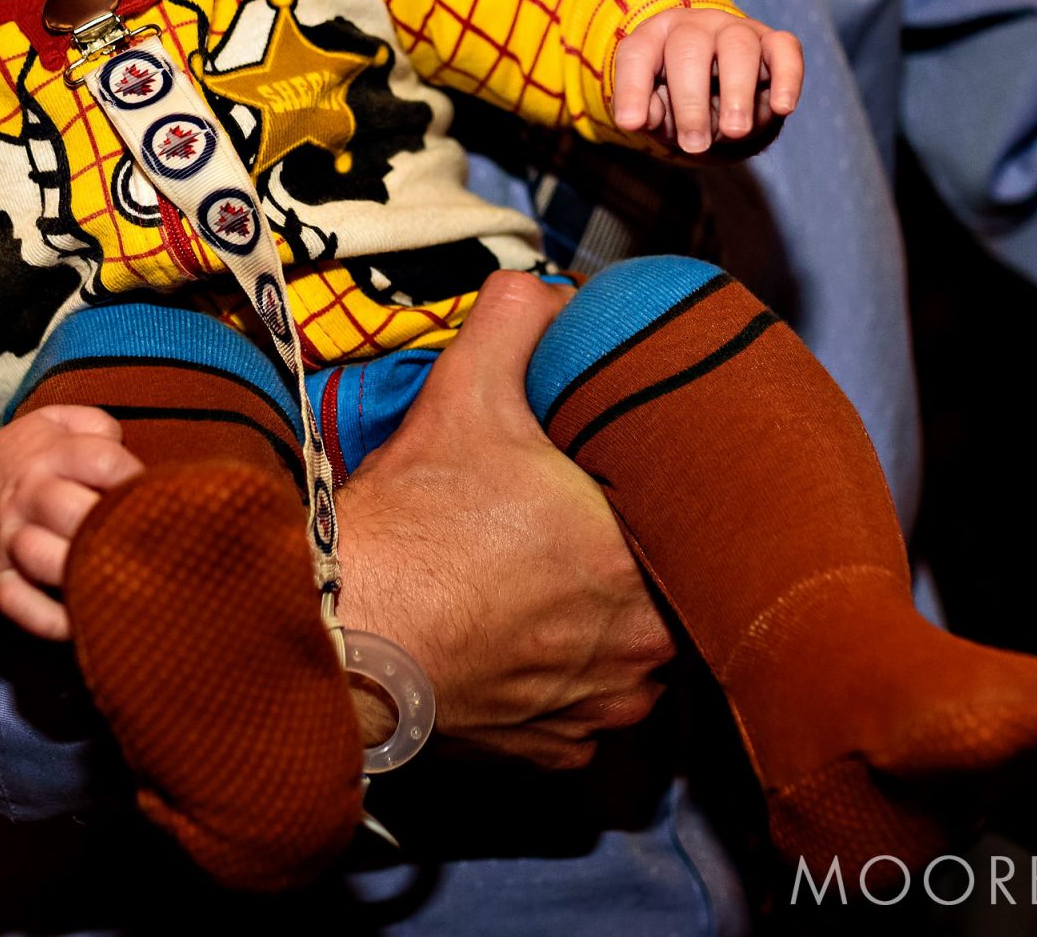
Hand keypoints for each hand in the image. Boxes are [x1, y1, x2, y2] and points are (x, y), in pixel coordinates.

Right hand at [0, 404, 143, 639]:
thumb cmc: (24, 460)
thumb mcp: (52, 423)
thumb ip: (95, 425)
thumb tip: (128, 446)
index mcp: (50, 454)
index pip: (101, 461)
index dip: (135, 478)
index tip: (160, 496)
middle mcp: (29, 496)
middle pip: (75, 512)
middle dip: (112, 528)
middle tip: (147, 543)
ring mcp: (11, 540)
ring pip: (43, 559)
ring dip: (83, 573)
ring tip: (122, 581)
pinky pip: (20, 604)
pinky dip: (49, 619)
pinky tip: (83, 621)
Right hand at [333, 273, 673, 768]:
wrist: (347, 632)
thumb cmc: (413, 527)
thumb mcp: (466, 392)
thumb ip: (516, 322)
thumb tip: (544, 289)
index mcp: (638, 557)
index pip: (688, 523)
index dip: (659, 496)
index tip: (629, 481)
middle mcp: (635, 643)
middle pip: (666, 590)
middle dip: (631, 559)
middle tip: (584, 527)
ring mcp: (595, 704)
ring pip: (633, 658)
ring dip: (606, 626)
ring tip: (556, 587)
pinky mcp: (550, 748)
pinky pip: (583, 716)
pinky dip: (564, 686)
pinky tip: (529, 646)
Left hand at [611, 8, 805, 155]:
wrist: (720, 97)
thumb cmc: (681, 104)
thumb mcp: (659, 115)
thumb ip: (649, 115)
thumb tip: (642, 118)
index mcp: (655, 38)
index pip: (638, 54)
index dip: (632, 88)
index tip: (632, 124)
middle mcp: (695, 26)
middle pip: (690, 48)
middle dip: (691, 101)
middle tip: (694, 145)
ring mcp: (737, 30)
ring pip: (738, 47)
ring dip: (736, 92)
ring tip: (733, 132)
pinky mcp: (774, 43)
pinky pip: (785, 50)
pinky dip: (787, 77)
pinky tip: (782, 108)